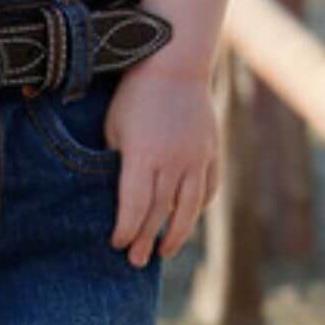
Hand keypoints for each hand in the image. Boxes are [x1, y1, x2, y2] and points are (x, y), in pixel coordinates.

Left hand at [104, 62, 219, 267]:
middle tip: (136, 261)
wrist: (175, 62)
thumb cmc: (136, 93)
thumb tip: (114, 191)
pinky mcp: (211, 151)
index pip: (134, 205)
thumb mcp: (115, 124)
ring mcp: (196, 157)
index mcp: (143, 154)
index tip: (118, 244)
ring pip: (188, 208)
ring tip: (164, 251)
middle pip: (160, 212)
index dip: (126, 229)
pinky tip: (187, 218)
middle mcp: (173, 161)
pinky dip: (198, 208)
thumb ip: (116, 160)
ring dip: (176, 234)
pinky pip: (207, 189)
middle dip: (146, 239)